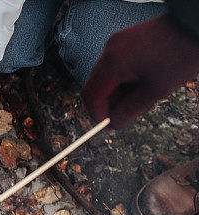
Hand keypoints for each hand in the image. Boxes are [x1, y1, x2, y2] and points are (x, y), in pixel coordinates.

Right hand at [83, 14, 198, 128]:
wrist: (196, 24)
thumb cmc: (180, 55)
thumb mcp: (155, 91)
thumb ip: (129, 111)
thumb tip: (114, 125)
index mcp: (113, 63)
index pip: (92, 96)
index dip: (98, 114)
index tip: (109, 125)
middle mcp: (109, 51)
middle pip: (97, 86)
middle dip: (110, 103)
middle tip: (126, 115)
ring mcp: (116, 44)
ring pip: (107, 76)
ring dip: (119, 92)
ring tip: (141, 99)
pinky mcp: (125, 40)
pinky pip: (116, 65)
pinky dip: (124, 78)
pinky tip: (141, 83)